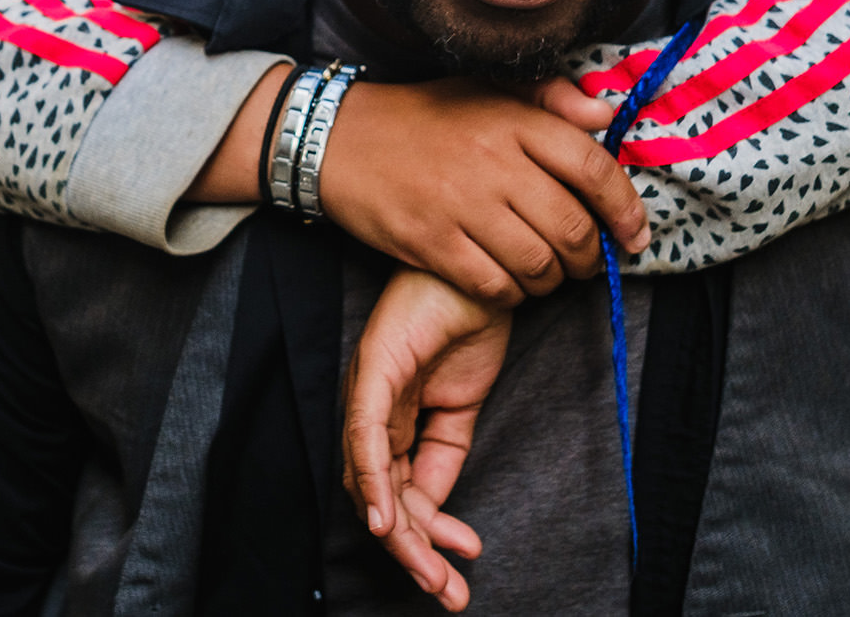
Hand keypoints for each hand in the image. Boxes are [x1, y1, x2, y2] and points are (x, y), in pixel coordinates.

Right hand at [318, 76, 635, 305]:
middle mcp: (492, 162)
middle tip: (586, 262)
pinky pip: (494, 285)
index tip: (635, 234)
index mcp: (512, 120)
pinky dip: (511, 294)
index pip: (593, 167)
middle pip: (572, 227)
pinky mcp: (431, 243)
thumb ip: (548, 98)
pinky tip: (507, 283)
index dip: (625, 208)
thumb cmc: (422, 117)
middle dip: (591, 257)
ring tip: (547, 273)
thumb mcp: (485, 89)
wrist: (339, 140)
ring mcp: (460, 205)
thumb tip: (604, 113)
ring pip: (538, 264)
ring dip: (553, 280)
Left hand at [344, 268, 511, 611]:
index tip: (462, 564)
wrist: (483, 265)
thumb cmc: (471, 321)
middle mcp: (373, 410)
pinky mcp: (374, 369)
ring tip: (433, 574)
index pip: (398, 490)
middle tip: (447, 591)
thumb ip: (444, 450)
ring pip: (368, 480)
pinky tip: (385, 518)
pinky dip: (372, 481)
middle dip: (413, 550)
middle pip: (379, 495)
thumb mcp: (462, 402)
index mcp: (394, 419)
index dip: (426, 534)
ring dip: (400, 532)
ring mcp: (369, 389)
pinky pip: (365, 436)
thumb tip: (441, 510)